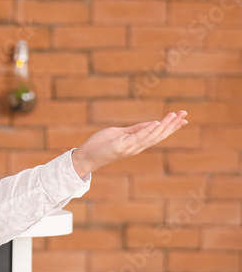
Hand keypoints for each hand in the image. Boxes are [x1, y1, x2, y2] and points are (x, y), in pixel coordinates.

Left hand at [71, 110, 187, 176]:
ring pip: (152, 136)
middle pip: (159, 135)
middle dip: (173, 125)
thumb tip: (150, 123)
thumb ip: (134, 130)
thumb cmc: (100, 145)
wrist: (85, 157)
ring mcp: (130, 147)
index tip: (183, 118)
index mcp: (137, 143)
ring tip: (174, 116)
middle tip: (185, 114)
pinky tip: (156, 123)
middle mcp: (137, 147)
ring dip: (164, 126)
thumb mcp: (120, 134)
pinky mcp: (121, 147)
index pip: (158, 133)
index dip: (171, 126)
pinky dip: (148, 130)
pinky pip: (137, 138)